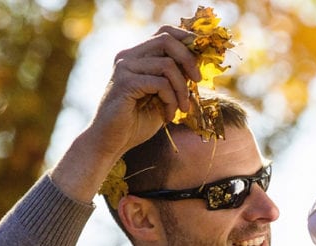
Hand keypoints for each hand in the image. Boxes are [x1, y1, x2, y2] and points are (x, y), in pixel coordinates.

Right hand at [88, 26, 201, 156]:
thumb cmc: (137, 122)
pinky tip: (168, 116)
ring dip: (181, 90)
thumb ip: (175, 80)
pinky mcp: (125, 82)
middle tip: (198, 81)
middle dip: (189, 60)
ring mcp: (124, 67)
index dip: (187, 40)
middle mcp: (128, 56)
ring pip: (167, 65)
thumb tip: (198, 68)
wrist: (112, 142)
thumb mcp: (163, 97)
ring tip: (182, 109)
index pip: (164, 32)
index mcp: (137, 56)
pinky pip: (160, 84)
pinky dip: (171, 101)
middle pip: (166, 40)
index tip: (203, 57)